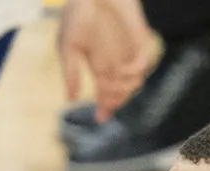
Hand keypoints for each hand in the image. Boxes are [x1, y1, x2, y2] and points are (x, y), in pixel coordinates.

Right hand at [57, 0, 155, 121]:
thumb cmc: (76, 14)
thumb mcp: (67, 47)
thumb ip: (70, 72)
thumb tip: (70, 99)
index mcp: (99, 64)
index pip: (105, 92)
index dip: (105, 107)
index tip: (100, 117)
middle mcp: (115, 61)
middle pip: (121, 92)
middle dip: (114, 101)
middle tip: (105, 99)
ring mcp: (128, 51)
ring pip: (134, 82)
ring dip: (123, 89)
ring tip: (110, 85)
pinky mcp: (139, 39)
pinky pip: (143, 63)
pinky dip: (134, 71)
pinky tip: (123, 70)